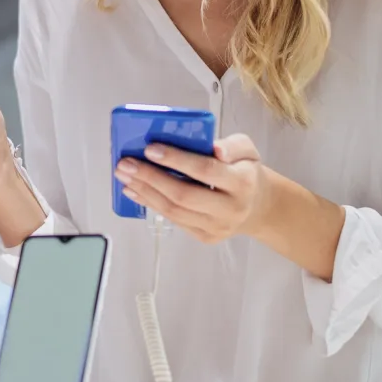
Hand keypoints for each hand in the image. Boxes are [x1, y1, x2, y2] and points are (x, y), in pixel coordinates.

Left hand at [115, 133, 271, 244]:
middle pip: (184, 195)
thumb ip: (232, 145)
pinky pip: (174, 220)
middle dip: (150, 178)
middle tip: (125, 163)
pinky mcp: (206, 237)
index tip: (150, 148)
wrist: (258, 206)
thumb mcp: (247, 150)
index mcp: (243, 182)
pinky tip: (133, 190)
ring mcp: (218, 226)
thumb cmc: (244, 170)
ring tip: (123, 175)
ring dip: (144, 192)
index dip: (176, 159)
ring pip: (174, 211)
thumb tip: (214, 148)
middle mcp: (231, 208)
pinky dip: (150, 204)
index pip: (205, 170)